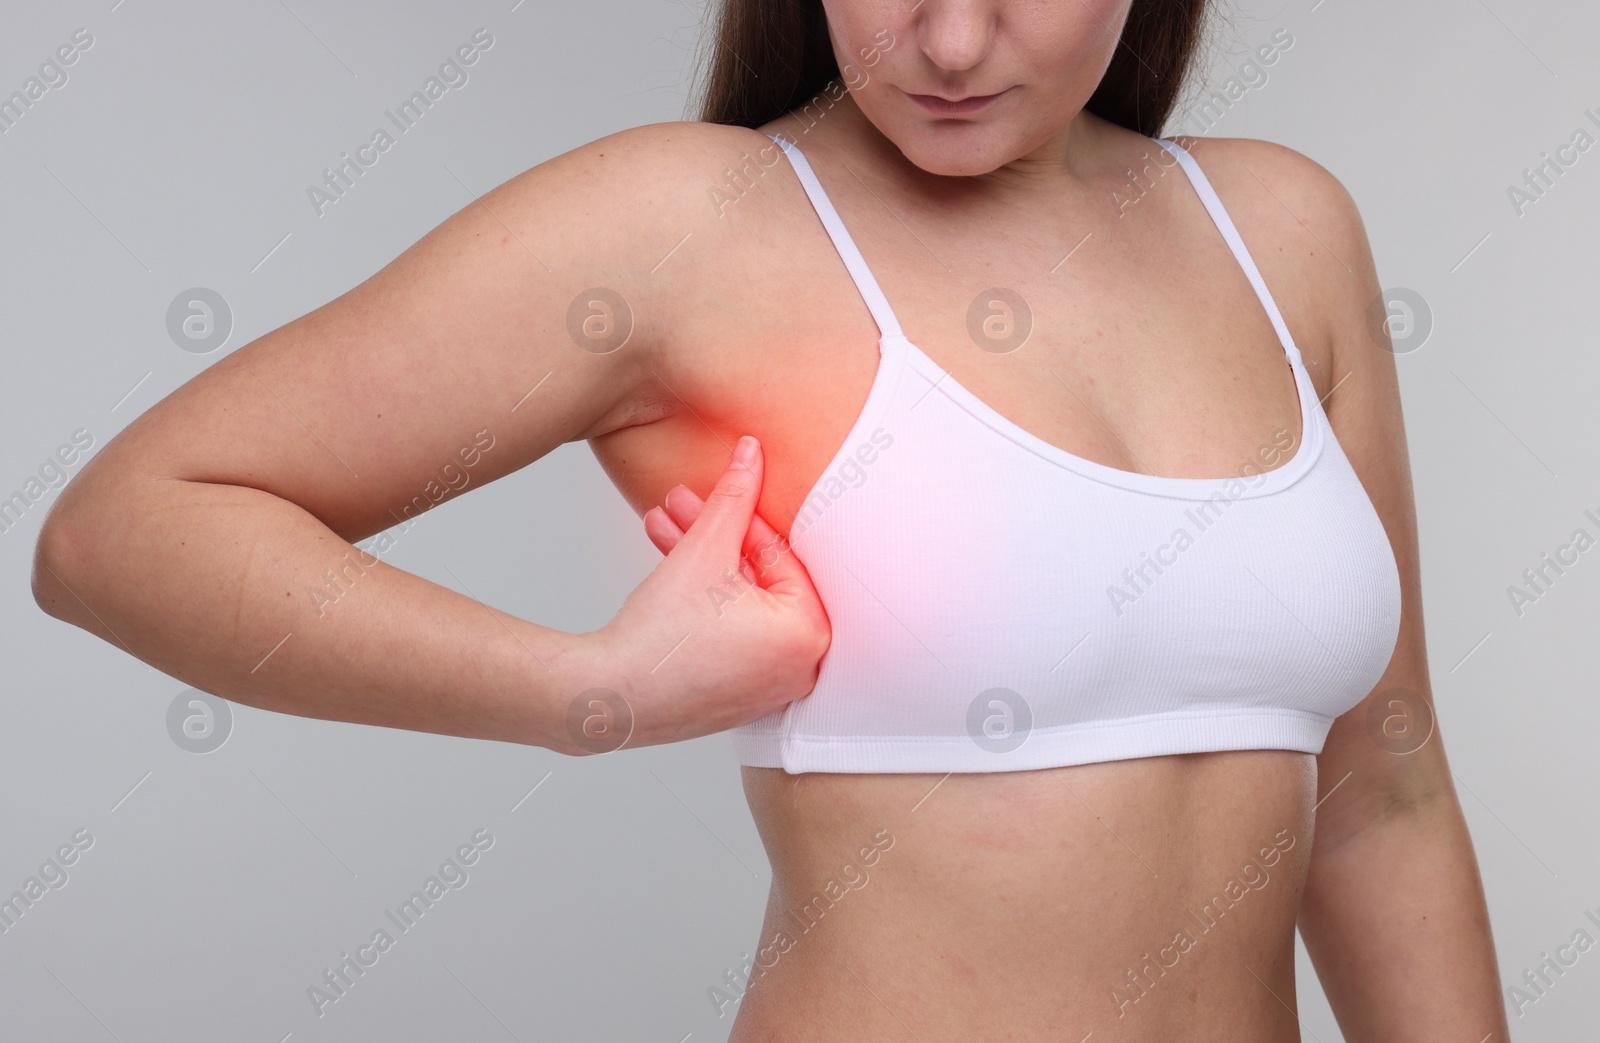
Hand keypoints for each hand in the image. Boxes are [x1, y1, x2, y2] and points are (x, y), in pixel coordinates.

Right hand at [567, 436, 830, 752]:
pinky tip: (668, 566)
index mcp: (809, 634)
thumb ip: (735, 495)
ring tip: (661, 528)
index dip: (740, 516)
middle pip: (759, 578)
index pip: (780, 555)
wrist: (606, 697)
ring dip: (700, 562)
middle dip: (712, 535)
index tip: (716, 486)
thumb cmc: (659, 637)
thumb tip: (751, 452)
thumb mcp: (704, 549)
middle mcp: (800, 668)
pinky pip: (731, 634)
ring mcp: (769, 688)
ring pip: (739, 604)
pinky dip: (704, 602)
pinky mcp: (739, 697)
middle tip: (679, 504)